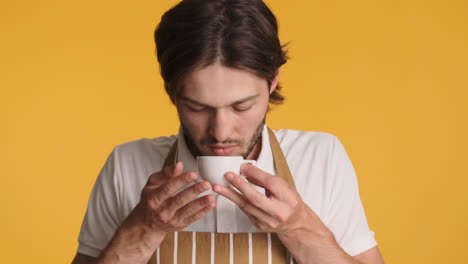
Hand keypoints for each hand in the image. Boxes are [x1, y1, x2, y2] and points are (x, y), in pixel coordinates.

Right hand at [135, 161, 215, 233]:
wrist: (147, 224)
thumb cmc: (150, 200)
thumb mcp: (152, 184)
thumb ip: (166, 173)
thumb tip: (179, 165)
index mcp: (154, 198)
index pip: (168, 188)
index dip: (181, 180)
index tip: (194, 174)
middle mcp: (162, 210)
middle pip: (180, 200)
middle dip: (194, 191)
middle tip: (206, 184)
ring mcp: (171, 219)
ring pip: (188, 210)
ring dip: (201, 203)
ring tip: (212, 196)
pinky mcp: (180, 225)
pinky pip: (193, 218)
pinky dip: (204, 211)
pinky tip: (211, 204)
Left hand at [212, 164, 336, 262]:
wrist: (294, 223)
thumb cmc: (289, 201)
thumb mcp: (283, 186)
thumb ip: (264, 178)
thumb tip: (245, 169)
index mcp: (289, 199)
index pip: (270, 184)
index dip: (255, 173)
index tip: (242, 166)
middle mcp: (278, 213)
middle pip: (256, 198)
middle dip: (240, 185)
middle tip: (227, 175)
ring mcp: (267, 221)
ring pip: (246, 206)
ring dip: (230, 194)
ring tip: (217, 187)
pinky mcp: (258, 225)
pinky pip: (245, 210)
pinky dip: (236, 200)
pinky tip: (228, 193)